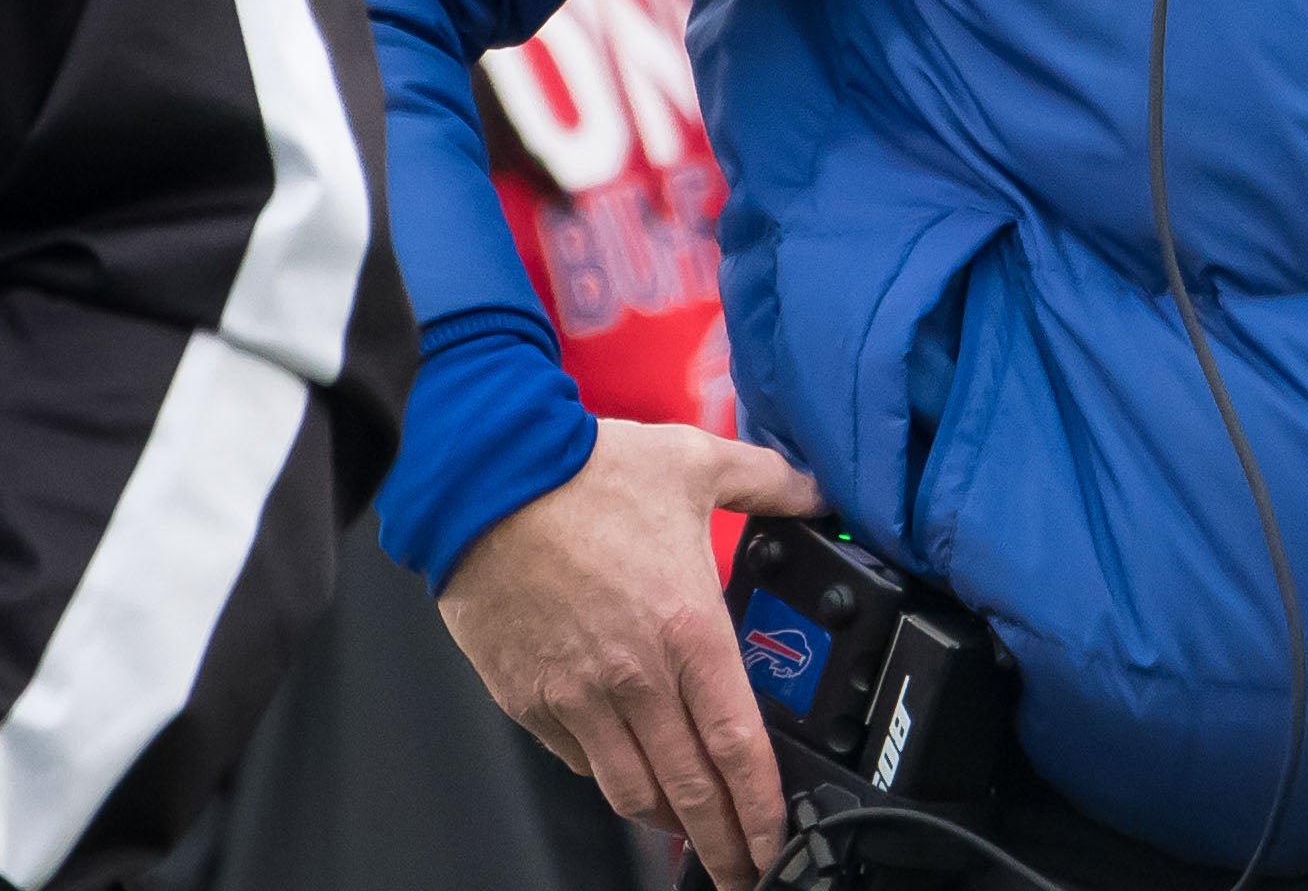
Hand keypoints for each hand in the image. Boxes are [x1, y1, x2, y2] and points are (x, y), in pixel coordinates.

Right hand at [436, 418, 824, 890]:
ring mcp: (576, 696)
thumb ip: (770, 482)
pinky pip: (579, 761)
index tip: (776, 840)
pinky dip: (611, 779)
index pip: (736, 744)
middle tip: (744, 870)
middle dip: (722, 842)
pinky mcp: (530, 699)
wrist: (487, 480)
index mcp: (686, 630)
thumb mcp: (699, 463)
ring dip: (668, 822)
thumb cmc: (585, 474)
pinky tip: (631, 779)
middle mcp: (633, 677)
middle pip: (688, 788)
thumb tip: (815, 488)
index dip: (760, 805)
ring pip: (631, 788)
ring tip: (694, 836)